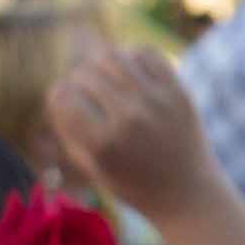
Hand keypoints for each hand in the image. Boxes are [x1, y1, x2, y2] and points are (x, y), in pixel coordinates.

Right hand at [43, 46, 214, 223]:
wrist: (187, 191)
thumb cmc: (131, 183)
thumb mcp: (90, 166)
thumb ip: (69, 128)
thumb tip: (59, 87)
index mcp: (102, 142)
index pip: (61, 96)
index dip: (57, 96)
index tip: (63, 103)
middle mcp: (128, 117)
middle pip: (84, 74)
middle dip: (76, 79)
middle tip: (82, 90)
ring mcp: (156, 101)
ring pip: (112, 56)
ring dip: (99, 63)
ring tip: (102, 76)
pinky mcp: (178, 91)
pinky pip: (146, 54)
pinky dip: (130, 56)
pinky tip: (128, 71)